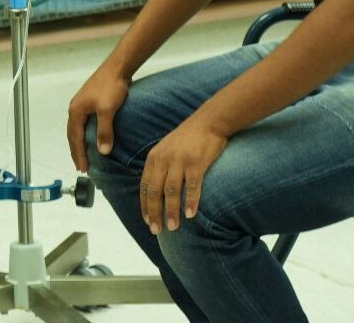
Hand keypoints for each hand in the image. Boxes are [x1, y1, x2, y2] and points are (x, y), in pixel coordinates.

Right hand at [66, 66, 128, 172]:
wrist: (117, 68)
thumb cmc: (111, 87)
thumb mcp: (107, 110)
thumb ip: (104, 131)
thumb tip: (102, 151)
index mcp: (76, 111)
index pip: (75, 139)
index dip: (79, 154)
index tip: (83, 169)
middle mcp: (75, 108)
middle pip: (72, 134)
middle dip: (76, 151)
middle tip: (81, 167)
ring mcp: (81, 105)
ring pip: (77, 129)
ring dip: (79, 143)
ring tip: (83, 155)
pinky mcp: (90, 102)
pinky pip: (83, 123)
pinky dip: (84, 134)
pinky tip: (91, 137)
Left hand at [138, 117, 228, 233]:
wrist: (208, 122)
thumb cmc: (188, 139)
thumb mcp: (167, 150)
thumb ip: (160, 167)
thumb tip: (157, 190)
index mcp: (154, 158)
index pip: (144, 186)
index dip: (145, 205)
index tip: (147, 221)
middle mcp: (163, 159)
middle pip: (155, 191)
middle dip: (154, 212)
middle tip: (157, 230)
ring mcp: (179, 161)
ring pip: (171, 191)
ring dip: (171, 211)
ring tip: (172, 227)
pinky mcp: (196, 162)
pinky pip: (192, 185)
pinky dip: (191, 201)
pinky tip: (191, 214)